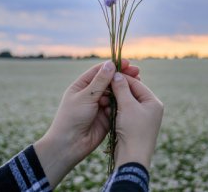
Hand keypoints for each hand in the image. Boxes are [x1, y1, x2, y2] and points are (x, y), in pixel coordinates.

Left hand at [34, 59, 138, 187]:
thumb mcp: (86, 96)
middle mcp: (91, 94)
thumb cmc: (72, 117)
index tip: (128, 63)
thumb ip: (100, 81)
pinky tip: (131, 100)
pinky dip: (122, 104)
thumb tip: (110, 64)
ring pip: (115, 94)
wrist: (69, 144)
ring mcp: (99, 106)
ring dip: (124, 90)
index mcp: (82, 86)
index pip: (99, 71)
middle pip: (109, 82)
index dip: (114, 66)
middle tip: (137, 72)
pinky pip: (117, 107)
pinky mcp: (106, 117)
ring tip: (137, 85)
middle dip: (122, 77)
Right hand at [111, 73, 163, 169]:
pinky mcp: (133, 126)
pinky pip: (123, 113)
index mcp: (153, 102)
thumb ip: (122, 88)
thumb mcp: (127, 106)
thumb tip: (117, 73)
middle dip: (117, 89)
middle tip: (104, 84)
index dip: (122, 78)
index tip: (109, 73)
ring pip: (125, 103)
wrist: (132, 158)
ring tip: (104, 97)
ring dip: (115, 100)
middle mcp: (149, 109)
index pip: (136, 84)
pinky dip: (115, 110)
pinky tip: (106, 108)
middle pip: (131, 92)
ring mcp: (142, 118)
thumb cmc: (133, 130)